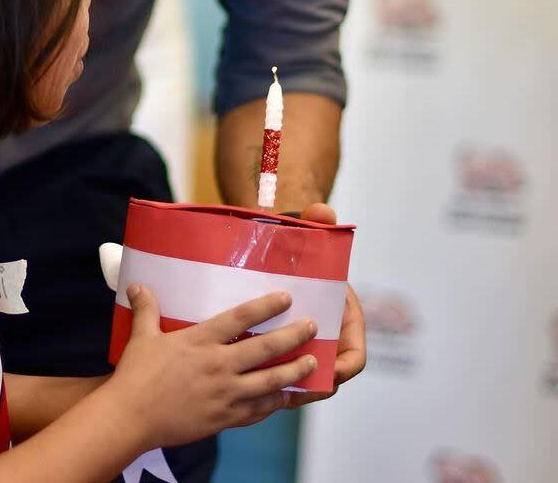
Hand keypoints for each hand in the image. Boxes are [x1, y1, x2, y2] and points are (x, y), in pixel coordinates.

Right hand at [110, 286, 317, 448]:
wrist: (131, 418)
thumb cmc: (136, 376)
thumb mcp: (142, 337)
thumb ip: (147, 310)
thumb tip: (137, 285)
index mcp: (200, 341)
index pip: (240, 318)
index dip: (266, 306)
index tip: (287, 297)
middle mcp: (218, 365)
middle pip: (264, 349)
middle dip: (292, 337)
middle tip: (312, 327)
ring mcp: (224, 394)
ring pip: (269, 382)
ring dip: (293, 372)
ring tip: (313, 363)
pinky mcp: (224, 418)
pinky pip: (257, 410)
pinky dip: (275, 404)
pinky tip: (286, 398)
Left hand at [284, 202, 365, 407]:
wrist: (273, 248)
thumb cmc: (294, 244)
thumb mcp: (305, 233)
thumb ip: (317, 221)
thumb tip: (323, 212)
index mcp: (344, 317)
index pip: (355, 357)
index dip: (343, 370)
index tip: (325, 375)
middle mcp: (327, 336)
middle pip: (327, 376)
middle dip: (311, 388)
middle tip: (288, 394)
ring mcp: (306, 345)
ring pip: (303, 379)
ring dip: (288, 389)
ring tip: (267, 395)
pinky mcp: (284, 349)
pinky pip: (283, 374)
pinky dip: (271, 382)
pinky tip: (250, 387)